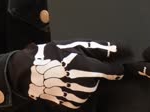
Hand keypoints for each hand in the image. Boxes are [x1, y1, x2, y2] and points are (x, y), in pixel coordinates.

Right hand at [8, 40, 124, 108]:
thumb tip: (118, 49)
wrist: (31, 73)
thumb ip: (100, 48)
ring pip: (91, 87)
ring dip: (85, 80)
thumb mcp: (76, 45)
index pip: (113, 71)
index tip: (118, 66)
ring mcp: (79, 96)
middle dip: (93, 71)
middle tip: (76, 64)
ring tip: (69, 72)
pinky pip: (82, 96)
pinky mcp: (72, 103)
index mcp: (88, 69)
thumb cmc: (52, 56)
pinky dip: (77, 89)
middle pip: (99, 78)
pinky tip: (66, 81)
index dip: (116, 67)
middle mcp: (86, 85)